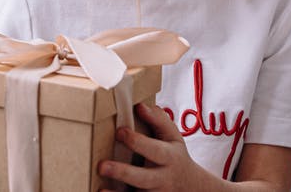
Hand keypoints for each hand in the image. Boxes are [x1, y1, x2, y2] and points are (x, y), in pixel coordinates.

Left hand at [98, 102, 220, 191]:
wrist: (191, 187)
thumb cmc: (174, 156)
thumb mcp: (174, 137)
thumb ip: (159, 120)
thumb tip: (140, 106)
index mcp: (169, 158)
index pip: (154, 150)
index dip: (137, 141)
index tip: (120, 131)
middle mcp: (161, 178)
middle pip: (143, 178)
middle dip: (123, 172)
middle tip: (102, 166)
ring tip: (100, 190)